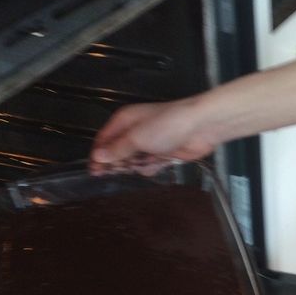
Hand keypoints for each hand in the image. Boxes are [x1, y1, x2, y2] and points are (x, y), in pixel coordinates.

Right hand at [90, 98, 216, 163]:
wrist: (201, 127)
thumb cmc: (166, 126)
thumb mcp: (136, 138)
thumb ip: (117, 149)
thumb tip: (97, 157)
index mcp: (124, 121)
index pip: (104, 139)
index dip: (98, 155)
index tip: (94, 172)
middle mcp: (135, 130)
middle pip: (117, 151)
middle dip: (117, 163)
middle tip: (116, 173)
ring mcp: (150, 142)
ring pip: (133, 160)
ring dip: (135, 166)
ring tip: (141, 165)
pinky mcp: (163, 153)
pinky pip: (149, 164)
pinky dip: (150, 167)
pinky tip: (155, 166)